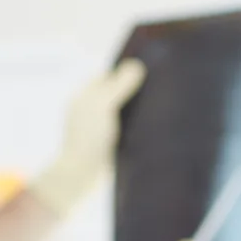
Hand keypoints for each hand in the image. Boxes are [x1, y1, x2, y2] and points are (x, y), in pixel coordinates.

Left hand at [28, 58, 146, 215]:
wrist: (83, 175)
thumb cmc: (89, 137)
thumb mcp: (104, 105)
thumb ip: (120, 85)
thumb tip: (137, 65)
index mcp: (84, 96)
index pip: (107, 76)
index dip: (124, 73)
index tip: (146, 71)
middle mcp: (90, 110)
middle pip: (116, 93)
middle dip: (133, 91)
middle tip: (156, 88)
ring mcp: (100, 128)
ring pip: (122, 111)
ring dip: (136, 110)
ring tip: (157, 106)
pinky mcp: (109, 144)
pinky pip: (125, 128)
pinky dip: (136, 126)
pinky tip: (150, 126)